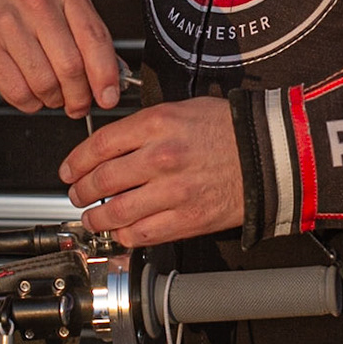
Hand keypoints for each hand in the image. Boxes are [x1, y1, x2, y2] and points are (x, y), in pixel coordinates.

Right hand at [0, 0, 120, 116]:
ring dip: (54, 100)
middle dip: (80, 97)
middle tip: (79, 104)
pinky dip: (30, 103)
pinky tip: (31, 94)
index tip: (109, 97)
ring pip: (44, 83)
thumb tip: (112, 71)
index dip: (106, 76)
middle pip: (71, 67)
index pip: (95, 40)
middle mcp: (37, 5)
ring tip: (53, 96)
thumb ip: (86, 29)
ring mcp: (8, 26)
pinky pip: (16, 91)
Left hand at [59, 98, 244, 245]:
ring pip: (115, 212)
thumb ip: (146, 126)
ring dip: (96, 218)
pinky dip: (123, 235)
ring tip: (91, 217)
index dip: (76, 161)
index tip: (70, 170)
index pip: (99, 145)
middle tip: (76, 194)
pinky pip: (142, 233)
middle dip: (81, 191)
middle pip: (101, 180)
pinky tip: (120, 230)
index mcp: (157, 124)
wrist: (272, 154)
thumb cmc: (232, 129)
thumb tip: (115, 144)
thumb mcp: (183, 109)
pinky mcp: (187, 218)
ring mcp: (173, 191)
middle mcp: (160, 157)